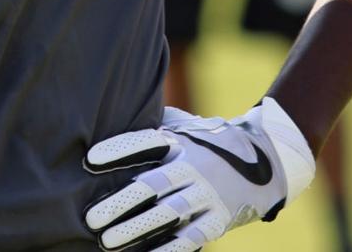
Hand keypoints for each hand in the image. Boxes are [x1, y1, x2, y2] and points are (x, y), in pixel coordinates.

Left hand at [83, 98, 313, 250]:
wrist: (262, 161)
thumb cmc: (204, 141)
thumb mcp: (182, 125)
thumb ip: (153, 122)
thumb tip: (111, 113)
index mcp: (179, 141)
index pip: (144, 142)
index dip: (117, 151)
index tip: (89, 160)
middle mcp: (192, 166)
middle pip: (152, 184)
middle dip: (120, 203)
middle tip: (91, 218)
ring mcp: (207, 194)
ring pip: (167, 215)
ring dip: (136, 230)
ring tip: (107, 241)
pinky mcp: (219, 220)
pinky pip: (191, 238)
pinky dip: (168, 249)